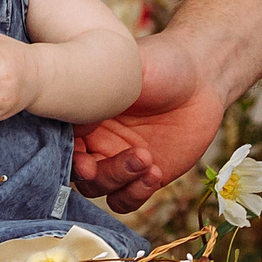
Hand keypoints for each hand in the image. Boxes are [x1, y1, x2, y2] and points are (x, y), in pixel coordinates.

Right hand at [73, 32, 223, 211]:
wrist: (201, 76)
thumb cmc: (161, 62)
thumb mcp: (126, 66)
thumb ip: (96, 83)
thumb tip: (71, 106)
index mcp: (82, 113)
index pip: (60, 141)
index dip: (66, 156)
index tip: (84, 159)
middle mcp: (94, 140)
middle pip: (78, 172)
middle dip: (94, 174)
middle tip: (111, 162)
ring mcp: (117, 160)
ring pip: (99, 188)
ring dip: (119, 180)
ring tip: (146, 158)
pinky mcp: (142, 175)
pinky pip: (127, 199)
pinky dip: (136, 193)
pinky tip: (155, 172)